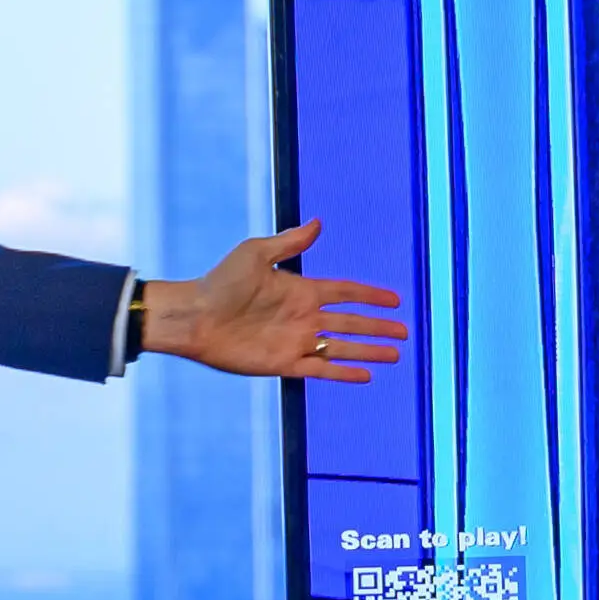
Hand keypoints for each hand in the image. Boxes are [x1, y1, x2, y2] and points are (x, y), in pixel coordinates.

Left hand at [142, 222, 403, 382]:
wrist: (194, 317)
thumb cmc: (220, 282)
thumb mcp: (255, 254)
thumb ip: (288, 243)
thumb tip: (317, 223)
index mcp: (301, 290)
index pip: (345, 292)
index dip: (370, 296)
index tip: (394, 299)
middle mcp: (303, 317)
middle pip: (351, 323)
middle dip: (378, 327)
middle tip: (404, 331)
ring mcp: (296, 341)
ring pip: (342, 348)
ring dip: (369, 351)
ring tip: (395, 355)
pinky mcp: (284, 364)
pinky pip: (321, 370)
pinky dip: (344, 373)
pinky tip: (365, 376)